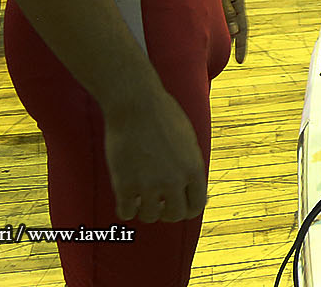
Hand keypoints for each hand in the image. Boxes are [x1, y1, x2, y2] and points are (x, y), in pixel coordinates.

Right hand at [103, 88, 208, 222]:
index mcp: (194, 169)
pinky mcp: (124, 184)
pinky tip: (125, 196)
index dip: (186, 208)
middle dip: (166, 212)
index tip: (177, 204)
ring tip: (141, 197)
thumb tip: (192, 189)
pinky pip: (126, 212)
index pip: (196, 207)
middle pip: (174, 216)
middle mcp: (174, 180)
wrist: (136, 102)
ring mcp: (149, 184)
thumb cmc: (163, 115)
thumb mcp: (188, 141)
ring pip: (149, 217)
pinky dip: (126, 208)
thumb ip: (190, 166)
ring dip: (145, 210)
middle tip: (158, 202)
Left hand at [218, 0, 246, 63]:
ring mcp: (224, 0)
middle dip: (232, 43)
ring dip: (221, 35)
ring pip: (225, 23)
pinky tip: (204, 33)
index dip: (240, 46)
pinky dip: (214, 26)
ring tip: (213, 50)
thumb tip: (236, 32)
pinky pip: (216, 16)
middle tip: (225, 60)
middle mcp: (233, 2)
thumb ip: (227, 10)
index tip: (238, 61)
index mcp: (238, 0)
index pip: (243, 28)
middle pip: (235, 27)